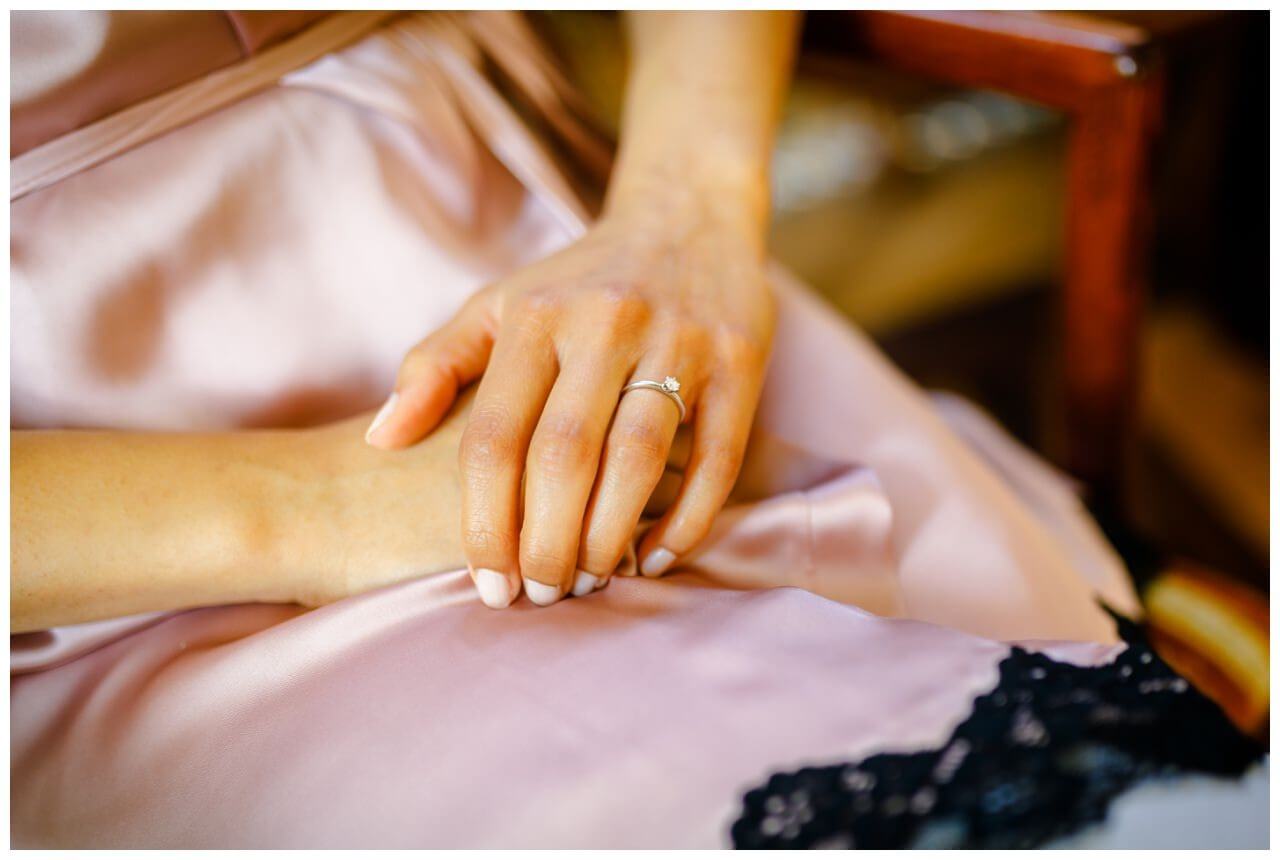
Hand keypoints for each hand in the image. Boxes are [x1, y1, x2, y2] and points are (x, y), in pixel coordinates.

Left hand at [365, 203, 774, 607]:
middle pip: (565, 455)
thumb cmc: (577, 284)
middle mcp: (605, 323)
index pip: (496, 434)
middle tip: (538, 596)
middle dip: (545, 541)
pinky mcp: (740, 361)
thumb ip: (436, 366)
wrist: (686, 219)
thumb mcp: (499, 306)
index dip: (484, 518)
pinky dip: (688, 517)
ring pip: (639, 458)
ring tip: (588, 583)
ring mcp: (678, 341)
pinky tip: (656, 556)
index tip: (485, 582)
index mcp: (536, 316)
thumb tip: (379, 438)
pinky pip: (716, 456)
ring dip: (609, 536)